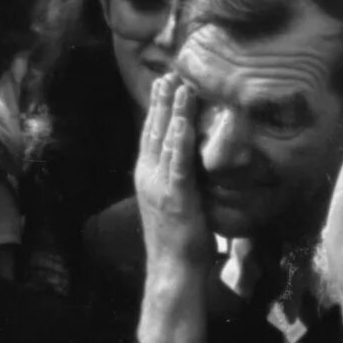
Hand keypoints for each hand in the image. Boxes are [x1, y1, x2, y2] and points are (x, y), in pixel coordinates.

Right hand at [135, 74, 213, 271]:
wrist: (172, 269)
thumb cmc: (179, 240)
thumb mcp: (176, 202)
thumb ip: (180, 179)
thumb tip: (194, 162)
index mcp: (148, 176)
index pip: (151, 135)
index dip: (158, 109)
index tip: (163, 84)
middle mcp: (149, 176)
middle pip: (155, 131)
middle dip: (162, 101)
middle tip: (169, 73)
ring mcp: (160, 185)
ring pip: (165, 140)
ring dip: (173, 111)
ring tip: (179, 85)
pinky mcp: (176, 196)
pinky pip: (178, 162)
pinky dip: (180, 139)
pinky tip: (184, 120)